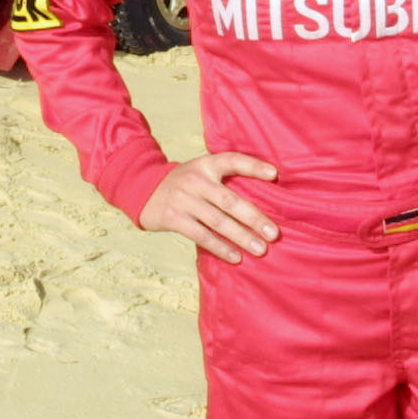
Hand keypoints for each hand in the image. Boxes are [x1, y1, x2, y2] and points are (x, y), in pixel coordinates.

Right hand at [139, 152, 279, 262]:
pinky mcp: (174, 218)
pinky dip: (221, 248)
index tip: (274, 174)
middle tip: (274, 234)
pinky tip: (236, 257)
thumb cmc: (184, 183)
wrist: (143, 189)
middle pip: (230, 201)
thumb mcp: (200, 171)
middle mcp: (195, 180)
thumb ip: (223, 178)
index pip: (232, 161)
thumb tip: (262, 197)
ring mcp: (184, 200)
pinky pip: (202, 236)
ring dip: (242, 237)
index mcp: (205, 164)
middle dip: (254, 218)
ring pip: (218, 222)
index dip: (253, 166)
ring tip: (261, 249)